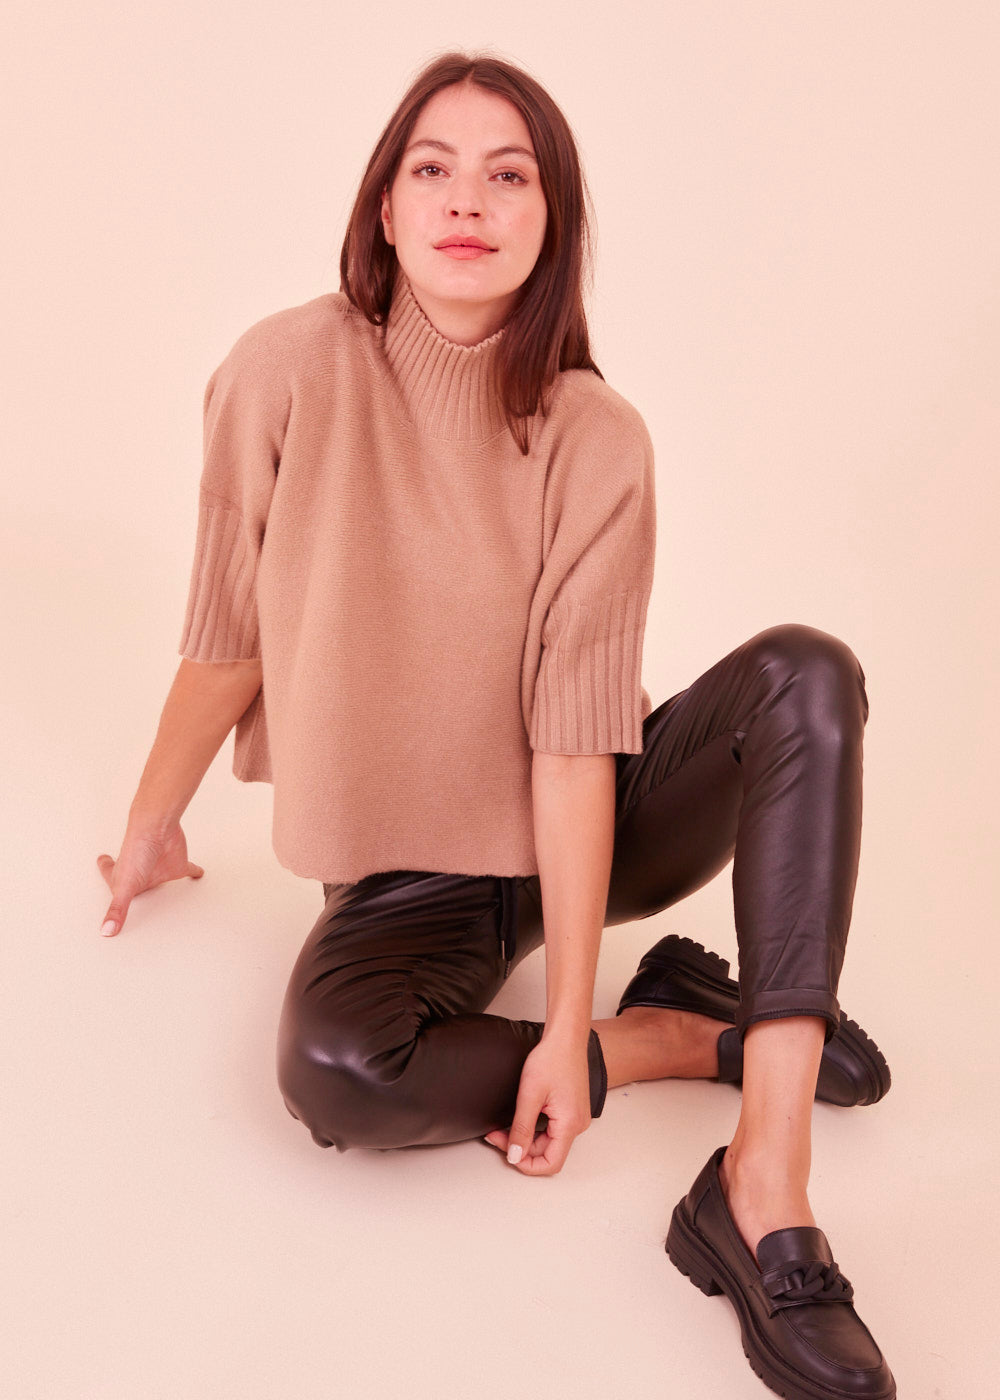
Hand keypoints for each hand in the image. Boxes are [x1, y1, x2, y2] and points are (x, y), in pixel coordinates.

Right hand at [96, 819, 203, 936]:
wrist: (156, 829)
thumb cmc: (136, 851)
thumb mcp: (124, 886)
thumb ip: (118, 910)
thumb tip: (107, 931)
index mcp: (123, 879)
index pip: (110, 879)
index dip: (106, 873)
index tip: (101, 865)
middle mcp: (141, 873)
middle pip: (135, 882)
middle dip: (135, 887)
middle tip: (133, 892)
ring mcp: (159, 868)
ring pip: (160, 878)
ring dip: (162, 883)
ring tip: (164, 893)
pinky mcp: (177, 863)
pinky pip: (188, 869)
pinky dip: (194, 871)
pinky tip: (198, 874)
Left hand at [483, 1027, 592, 1174]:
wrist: (566, 1038)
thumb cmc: (552, 1059)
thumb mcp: (530, 1095)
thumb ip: (521, 1129)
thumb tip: (515, 1156)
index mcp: (570, 1124)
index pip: (551, 1163)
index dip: (526, 1164)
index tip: (506, 1152)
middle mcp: (577, 1125)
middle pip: (546, 1152)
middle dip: (519, 1147)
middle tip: (496, 1133)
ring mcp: (576, 1118)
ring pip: (547, 1142)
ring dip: (524, 1138)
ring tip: (503, 1126)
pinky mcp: (571, 1111)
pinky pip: (552, 1130)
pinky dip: (534, 1129)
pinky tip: (520, 1119)